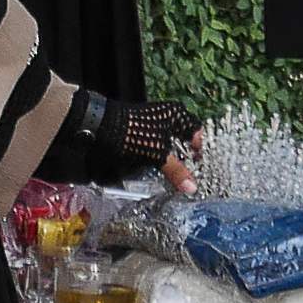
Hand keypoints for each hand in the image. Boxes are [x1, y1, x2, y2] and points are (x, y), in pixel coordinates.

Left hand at [73, 93, 202, 186]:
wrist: (102, 127)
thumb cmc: (135, 135)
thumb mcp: (159, 155)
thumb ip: (176, 171)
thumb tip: (192, 188)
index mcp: (177, 115)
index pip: (197, 132)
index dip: (199, 150)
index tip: (197, 166)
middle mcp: (167, 114)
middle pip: (183, 138)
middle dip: (184, 156)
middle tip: (185, 173)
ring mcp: (153, 120)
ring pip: (169, 142)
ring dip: (170, 158)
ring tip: (170, 173)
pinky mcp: (141, 128)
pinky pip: (156, 143)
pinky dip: (158, 155)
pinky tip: (155, 166)